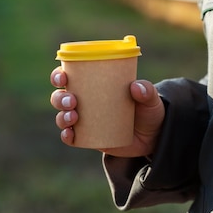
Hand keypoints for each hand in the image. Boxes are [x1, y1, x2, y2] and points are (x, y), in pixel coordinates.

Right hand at [50, 67, 164, 157]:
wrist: (153, 137)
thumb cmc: (148, 110)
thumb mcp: (150, 99)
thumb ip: (146, 90)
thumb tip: (136, 86)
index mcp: (93, 84)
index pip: (69, 76)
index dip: (59, 75)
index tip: (63, 76)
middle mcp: (84, 101)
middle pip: (60, 96)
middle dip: (59, 97)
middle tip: (72, 100)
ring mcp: (84, 120)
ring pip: (62, 116)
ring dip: (62, 116)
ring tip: (74, 117)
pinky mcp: (87, 138)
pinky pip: (70, 137)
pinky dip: (66, 136)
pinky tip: (70, 134)